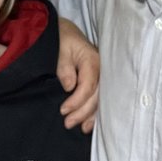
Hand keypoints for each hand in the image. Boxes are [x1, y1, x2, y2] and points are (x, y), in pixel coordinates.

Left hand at [56, 18, 98, 132]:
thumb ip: (64, 67)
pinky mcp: (98, 79)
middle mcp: (101, 69)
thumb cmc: (61, 38)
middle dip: (83, 112)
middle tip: (68, 123)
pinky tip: (89, 123)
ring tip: (81, 129)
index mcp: (93, 60)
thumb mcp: (60, 48)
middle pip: (96, 95)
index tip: (63, 110)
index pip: (88, 85)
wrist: (65, 32)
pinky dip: (94, 111)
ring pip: (100, 99)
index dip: (77, 101)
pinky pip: (99, 97)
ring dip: (91, 115)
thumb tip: (70, 86)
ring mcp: (101, 75)